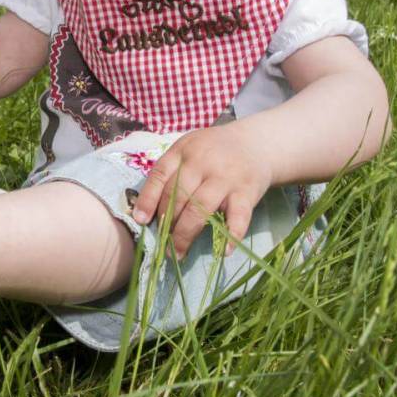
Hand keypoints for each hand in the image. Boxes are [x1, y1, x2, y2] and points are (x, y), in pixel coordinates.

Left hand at [130, 126, 272, 258]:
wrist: (256, 143)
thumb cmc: (214, 152)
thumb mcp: (189, 149)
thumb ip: (170, 173)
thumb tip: (147, 211)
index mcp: (183, 151)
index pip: (160, 175)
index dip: (148, 199)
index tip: (141, 221)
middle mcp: (203, 163)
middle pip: (178, 196)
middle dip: (167, 224)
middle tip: (162, 244)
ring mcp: (226, 177)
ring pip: (201, 209)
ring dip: (186, 234)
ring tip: (179, 253)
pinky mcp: (247, 191)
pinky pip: (239, 217)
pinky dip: (231, 235)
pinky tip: (223, 251)